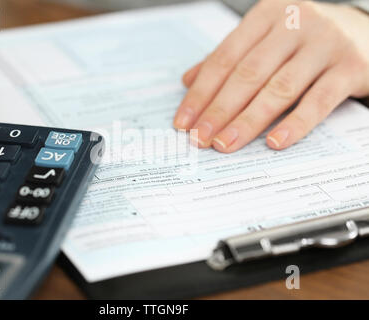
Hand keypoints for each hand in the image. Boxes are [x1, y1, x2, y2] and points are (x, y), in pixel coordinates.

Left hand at [173, 0, 368, 152]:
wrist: (365, 31)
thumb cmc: (305, 41)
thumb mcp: (266, 40)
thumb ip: (230, 59)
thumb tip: (188, 81)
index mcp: (267, 15)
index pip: (225, 57)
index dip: (201, 92)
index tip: (184, 121)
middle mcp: (294, 24)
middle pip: (248, 73)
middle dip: (219, 110)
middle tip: (200, 138)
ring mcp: (325, 44)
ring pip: (279, 88)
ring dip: (248, 121)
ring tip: (225, 144)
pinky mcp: (351, 67)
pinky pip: (318, 101)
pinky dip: (295, 124)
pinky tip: (274, 143)